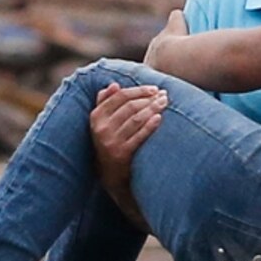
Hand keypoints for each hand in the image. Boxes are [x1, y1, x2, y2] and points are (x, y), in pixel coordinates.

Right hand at [88, 81, 165, 215]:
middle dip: (149, 99)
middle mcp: (101, 128)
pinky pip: (138, 136)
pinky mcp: (121, 154)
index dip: (138, 90)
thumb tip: (113, 85)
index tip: (154, 88)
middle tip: (164, 95)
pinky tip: (159, 118)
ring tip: (165, 103)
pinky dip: (149, 126)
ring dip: (152, 109)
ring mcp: (111, 142)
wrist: (109, 175)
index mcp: (96, 116)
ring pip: (135, 119)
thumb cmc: (108, 142)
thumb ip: (104, 102)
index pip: (119, 97)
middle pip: (129, 106)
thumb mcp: (100, 123)